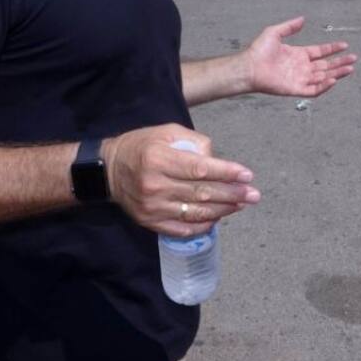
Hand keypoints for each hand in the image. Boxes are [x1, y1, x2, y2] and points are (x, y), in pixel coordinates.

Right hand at [103, 125, 258, 235]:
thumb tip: (216, 159)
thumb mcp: (166, 132)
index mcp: (159, 159)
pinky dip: (204, 225)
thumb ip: (193, 142)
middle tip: (254, 195)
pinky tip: (219, 218)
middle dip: (232, 194)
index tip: (247, 175)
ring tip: (241, 204)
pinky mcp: (150, 222)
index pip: (200, 169)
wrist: (107, 171)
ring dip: (223, 210)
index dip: (226, 173)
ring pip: (196, 213)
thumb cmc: (142, 146)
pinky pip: (183, 228)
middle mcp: (155, 185)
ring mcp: (152, 207)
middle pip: (202, 193)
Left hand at [245, 16, 356, 97]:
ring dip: (337, 73)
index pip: (320, 52)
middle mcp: (302, 67)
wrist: (249, 67)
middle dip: (340, 62)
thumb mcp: (275, 32)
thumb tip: (303, 19)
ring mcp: (300, 79)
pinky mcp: (296, 89)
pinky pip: (314, 90)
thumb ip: (290, 26)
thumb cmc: (259, 50)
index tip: (345, 45)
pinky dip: (324, 86)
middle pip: (326, 65)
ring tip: (350, 68)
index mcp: (299, 54)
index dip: (333, 49)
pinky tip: (333, 79)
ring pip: (323, 77)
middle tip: (354, 58)